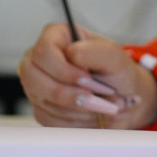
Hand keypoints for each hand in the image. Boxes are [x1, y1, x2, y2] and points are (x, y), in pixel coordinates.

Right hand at [17, 23, 156, 127]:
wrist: (123, 100)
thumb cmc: (118, 74)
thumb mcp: (116, 57)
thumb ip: (96, 51)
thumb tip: (72, 53)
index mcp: (57, 37)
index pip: (43, 51)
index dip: (65, 69)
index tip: (88, 79)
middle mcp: (40, 60)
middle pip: (33, 78)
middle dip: (69, 94)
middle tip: (97, 99)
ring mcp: (36, 85)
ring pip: (42, 100)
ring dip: (77, 108)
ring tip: (102, 105)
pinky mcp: (40, 107)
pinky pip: (47, 118)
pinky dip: (73, 119)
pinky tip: (91, 113)